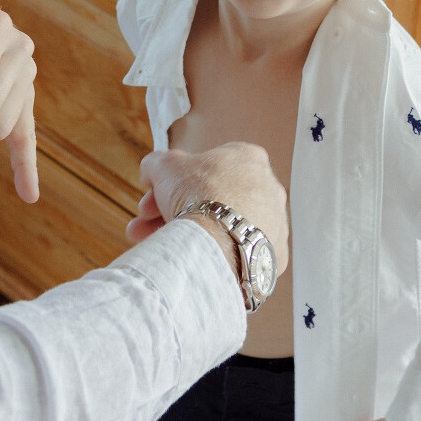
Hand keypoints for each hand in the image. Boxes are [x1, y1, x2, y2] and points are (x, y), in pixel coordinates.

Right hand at [136, 143, 288, 277]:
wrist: (218, 241)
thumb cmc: (197, 195)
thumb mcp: (164, 165)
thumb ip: (157, 163)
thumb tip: (152, 168)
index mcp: (249, 158)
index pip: (206, 169)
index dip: (172, 183)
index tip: (153, 197)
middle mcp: (269, 189)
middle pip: (213, 201)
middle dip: (174, 212)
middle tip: (146, 225)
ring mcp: (274, 224)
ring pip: (224, 230)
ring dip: (190, 236)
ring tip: (157, 248)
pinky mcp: (272, 256)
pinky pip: (238, 254)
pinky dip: (216, 257)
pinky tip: (192, 261)